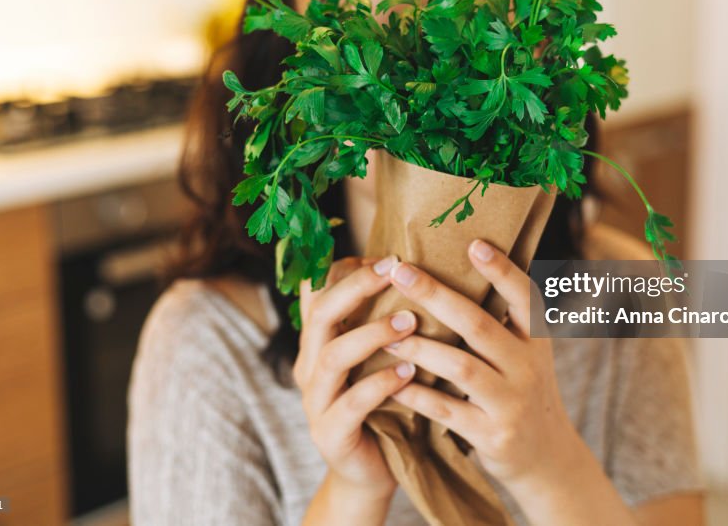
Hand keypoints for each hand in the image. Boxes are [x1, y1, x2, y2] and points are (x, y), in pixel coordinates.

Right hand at [293, 255, 416, 500]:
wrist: (371, 470)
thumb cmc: (383, 403)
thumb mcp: (378, 356)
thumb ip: (384, 319)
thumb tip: (417, 270)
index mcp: (319, 341)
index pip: (315, 291)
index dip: (344, 268)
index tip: (386, 257)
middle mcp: (310, 365)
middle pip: (321, 314)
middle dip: (357, 287)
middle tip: (395, 270)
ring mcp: (316, 401)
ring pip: (332, 356)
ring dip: (372, 334)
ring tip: (410, 322)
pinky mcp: (330, 434)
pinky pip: (351, 403)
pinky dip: (380, 384)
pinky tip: (408, 372)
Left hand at [384, 240, 585, 487]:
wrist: (546, 458)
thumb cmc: (523, 391)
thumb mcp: (528, 352)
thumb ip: (504, 318)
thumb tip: (467, 264)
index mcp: (537, 339)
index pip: (524, 297)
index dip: (502, 270)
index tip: (473, 244)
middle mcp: (528, 366)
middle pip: (479, 324)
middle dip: (437, 296)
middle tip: (400, 272)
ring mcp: (511, 402)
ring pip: (461, 367)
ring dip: (420, 348)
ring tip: (385, 333)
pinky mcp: (492, 435)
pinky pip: (448, 410)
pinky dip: (418, 394)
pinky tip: (391, 380)